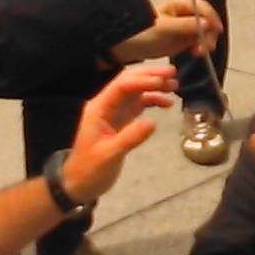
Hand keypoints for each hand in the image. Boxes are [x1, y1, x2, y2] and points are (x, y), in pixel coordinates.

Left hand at [60, 64, 178, 204]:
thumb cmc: (90, 169)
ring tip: (175, 86)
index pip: (121, 86)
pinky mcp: (122, 121)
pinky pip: (138, 104)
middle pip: (129, 82)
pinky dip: (152, 100)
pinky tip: (166, 103)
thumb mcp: (110, 155)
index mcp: (99, 108)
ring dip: (154, 86)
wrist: (79, 183)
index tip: (162, 80)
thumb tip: (153, 122)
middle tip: (173, 72)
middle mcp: (106, 105)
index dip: (142, 80)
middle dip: (150, 75)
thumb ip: (130, 138)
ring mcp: (114, 112)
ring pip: (136, 92)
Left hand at [110, 0, 224, 63]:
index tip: (216, 30)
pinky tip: (197, 52)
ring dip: (206, 41)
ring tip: (200, 52)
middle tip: (207, 46)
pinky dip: (201, 46)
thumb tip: (206, 24)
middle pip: (206, 18)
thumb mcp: (164, 29)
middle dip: (208, 32)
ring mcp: (186, 24)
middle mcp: (184, 10)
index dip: (211, 18)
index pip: (201, 6)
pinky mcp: (185, 36)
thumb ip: (186, 26)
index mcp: (178, 2)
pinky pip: (199, 39)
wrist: (129, 48)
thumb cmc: (141, 33)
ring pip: (205, 30)